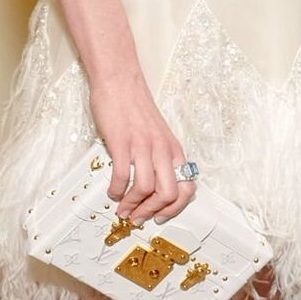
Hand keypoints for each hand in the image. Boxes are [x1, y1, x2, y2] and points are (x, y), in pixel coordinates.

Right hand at [87, 70, 195, 224]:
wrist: (120, 81)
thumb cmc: (136, 107)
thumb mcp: (158, 135)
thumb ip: (159, 157)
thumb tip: (154, 187)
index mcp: (174, 150)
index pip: (187, 188)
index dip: (175, 209)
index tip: (160, 216)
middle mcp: (163, 150)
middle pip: (169, 194)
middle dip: (152, 212)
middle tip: (138, 218)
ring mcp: (143, 146)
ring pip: (146, 189)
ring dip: (132, 206)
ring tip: (123, 208)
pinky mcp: (122, 143)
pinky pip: (122, 176)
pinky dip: (116, 190)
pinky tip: (112, 191)